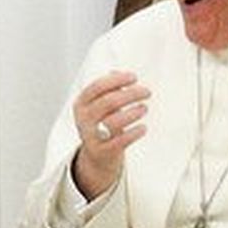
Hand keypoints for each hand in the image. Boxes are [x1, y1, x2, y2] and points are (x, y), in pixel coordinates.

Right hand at [71, 70, 149, 199]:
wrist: (97, 155)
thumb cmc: (102, 123)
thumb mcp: (100, 104)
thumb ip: (108, 88)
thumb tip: (118, 72)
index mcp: (81, 104)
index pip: (97, 87)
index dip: (117, 80)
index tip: (134, 77)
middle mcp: (84, 119)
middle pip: (109, 102)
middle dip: (131, 94)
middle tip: (146, 92)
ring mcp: (91, 135)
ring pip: (114, 121)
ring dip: (133, 113)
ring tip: (144, 108)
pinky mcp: (102, 151)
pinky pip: (120, 141)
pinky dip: (134, 133)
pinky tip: (143, 127)